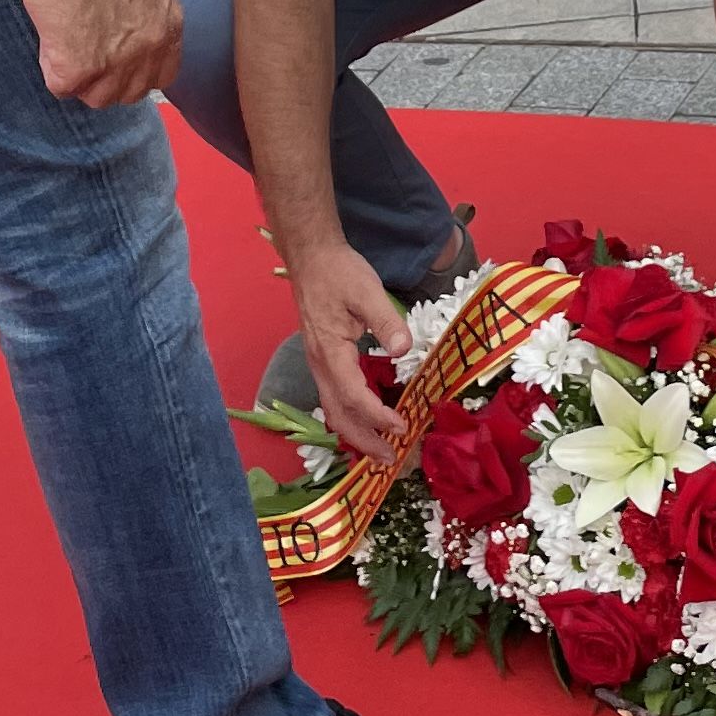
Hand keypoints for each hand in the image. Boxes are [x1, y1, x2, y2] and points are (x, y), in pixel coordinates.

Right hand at [19, 0, 181, 108]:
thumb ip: (147, 9)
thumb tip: (133, 19)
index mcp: (168, 26)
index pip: (163, 74)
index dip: (138, 71)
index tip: (121, 62)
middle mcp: (148, 51)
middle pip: (131, 92)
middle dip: (110, 80)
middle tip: (89, 55)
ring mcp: (114, 65)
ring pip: (98, 98)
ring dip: (81, 80)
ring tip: (67, 46)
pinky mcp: (77, 70)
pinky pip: (62, 88)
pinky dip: (52, 68)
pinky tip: (52, 40)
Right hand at [288, 247, 413, 461]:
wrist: (311, 257)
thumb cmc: (339, 272)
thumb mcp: (367, 291)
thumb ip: (386, 321)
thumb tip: (404, 351)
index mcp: (330, 351)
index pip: (353, 395)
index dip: (376, 416)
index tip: (401, 426)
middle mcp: (320, 364)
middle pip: (337, 414)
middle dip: (363, 440)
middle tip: (390, 459)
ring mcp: (319, 363)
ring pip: (333, 409)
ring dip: (356, 433)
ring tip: (382, 449)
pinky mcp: (323, 359)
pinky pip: (334, 397)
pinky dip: (351, 416)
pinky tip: (368, 420)